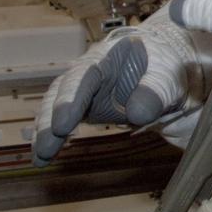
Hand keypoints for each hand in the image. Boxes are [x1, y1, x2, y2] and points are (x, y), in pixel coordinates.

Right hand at [32, 19, 200, 164]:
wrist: (171, 74)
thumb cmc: (170, 68)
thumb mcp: (171, 76)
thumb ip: (156, 90)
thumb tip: (136, 113)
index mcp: (111, 53)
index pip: (85, 74)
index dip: (72, 98)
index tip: (63, 123)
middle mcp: (90, 69)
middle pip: (63, 91)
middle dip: (50, 119)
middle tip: (45, 146)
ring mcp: (84, 89)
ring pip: (56, 106)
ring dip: (46, 131)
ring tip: (40, 158)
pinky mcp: (84, 107)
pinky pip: (62, 120)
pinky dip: (52, 137)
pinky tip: (41, 158)